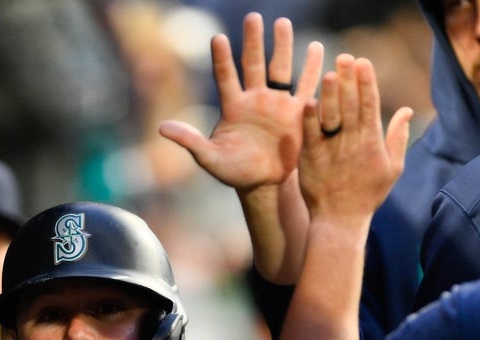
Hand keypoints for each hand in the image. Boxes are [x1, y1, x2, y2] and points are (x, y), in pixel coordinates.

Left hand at [158, 12, 322, 193]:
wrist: (264, 183)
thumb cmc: (234, 171)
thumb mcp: (210, 158)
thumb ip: (190, 141)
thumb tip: (161, 127)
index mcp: (233, 106)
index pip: (225, 77)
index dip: (222, 59)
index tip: (218, 38)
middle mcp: (255, 98)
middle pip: (254, 64)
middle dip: (253, 41)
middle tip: (253, 17)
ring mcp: (277, 103)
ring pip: (280, 69)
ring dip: (282, 46)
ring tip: (282, 23)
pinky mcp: (297, 113)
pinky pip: (306, 87)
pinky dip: (312, 69)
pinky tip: (318, 49)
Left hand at [299, 55, 411, 221]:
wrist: (340, 220)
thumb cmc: (367, 194)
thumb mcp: (392, 167)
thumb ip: (398, 137)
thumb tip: (406, 110)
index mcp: (372, 143)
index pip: (371, 106)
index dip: (367, 83)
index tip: (363, 62)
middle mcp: (352, 144)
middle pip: (351, 107)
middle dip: (349, 81)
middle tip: (345, 58)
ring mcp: (331, 152)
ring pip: (332, 119)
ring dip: (332, 96)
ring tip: (330, 74)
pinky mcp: (312, 160)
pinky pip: (311, 136)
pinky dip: (310, 120)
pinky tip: (309, 101)